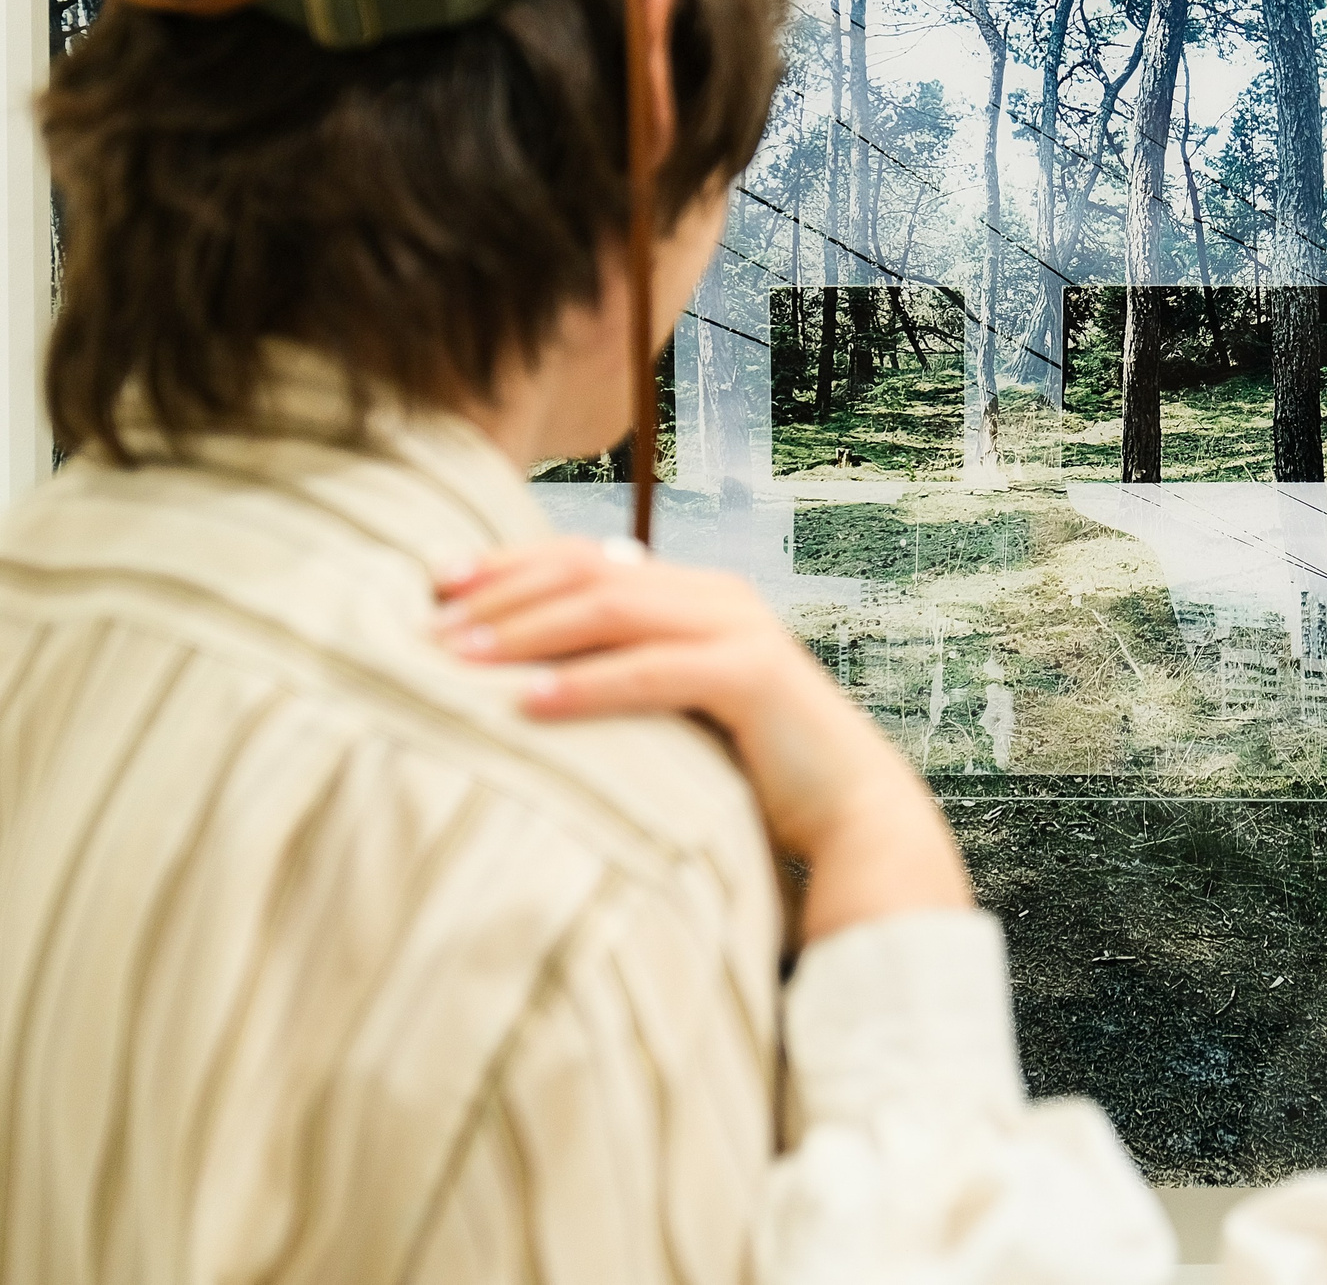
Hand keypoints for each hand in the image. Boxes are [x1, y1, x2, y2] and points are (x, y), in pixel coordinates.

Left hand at [433, 537, 970, 938]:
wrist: (853, 813)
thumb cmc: (754, 773)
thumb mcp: (680, 712)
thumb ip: (628, 678)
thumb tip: (526, 679)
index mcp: (699, 594)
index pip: (589, 556)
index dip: (510, 564)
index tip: (437, 585)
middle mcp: (720, 596)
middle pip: (590, 571)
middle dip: (502, 595)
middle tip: (429, 628)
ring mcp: (740, 629)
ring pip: (613, 608)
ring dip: (527, 631)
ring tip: (459, 660)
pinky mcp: (754, 676)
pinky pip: (652, 671)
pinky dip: (585, 684)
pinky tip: (528, 704)